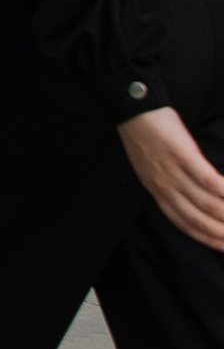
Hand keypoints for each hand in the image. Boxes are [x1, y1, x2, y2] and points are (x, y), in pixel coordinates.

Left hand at [118, 107, 223, 249]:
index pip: (184, 224)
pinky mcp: (183, 156)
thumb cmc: (145, 137)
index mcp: (157, 191)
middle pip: (198, 220)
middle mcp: (164, 187)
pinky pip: (208, 180)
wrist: (133, 109)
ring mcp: (173, 172)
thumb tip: (194, 201)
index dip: (206, 239)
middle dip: (222, 233)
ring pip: (206, 203)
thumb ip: (169, 186)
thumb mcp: (150, 169)